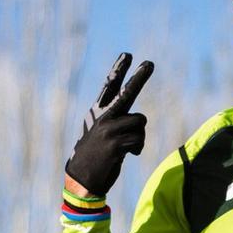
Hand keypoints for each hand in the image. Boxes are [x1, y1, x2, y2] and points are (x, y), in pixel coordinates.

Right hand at [66, 53, 153, 196]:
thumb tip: (139, 120)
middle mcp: (103, 117)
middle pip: (126, 93)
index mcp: (98, 112)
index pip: (110, 86)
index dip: (119, 70)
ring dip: (139, 135)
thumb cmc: (96, 155)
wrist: (82, 177)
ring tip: (128, 146)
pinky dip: (137, 148)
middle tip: (150, 63)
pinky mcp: (115, 144)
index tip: (128, 54)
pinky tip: (127, 155)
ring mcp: (108, 130)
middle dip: (139, 78)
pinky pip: (138, 140)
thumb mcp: (102, 134)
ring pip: (140, 122)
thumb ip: (117, 122)